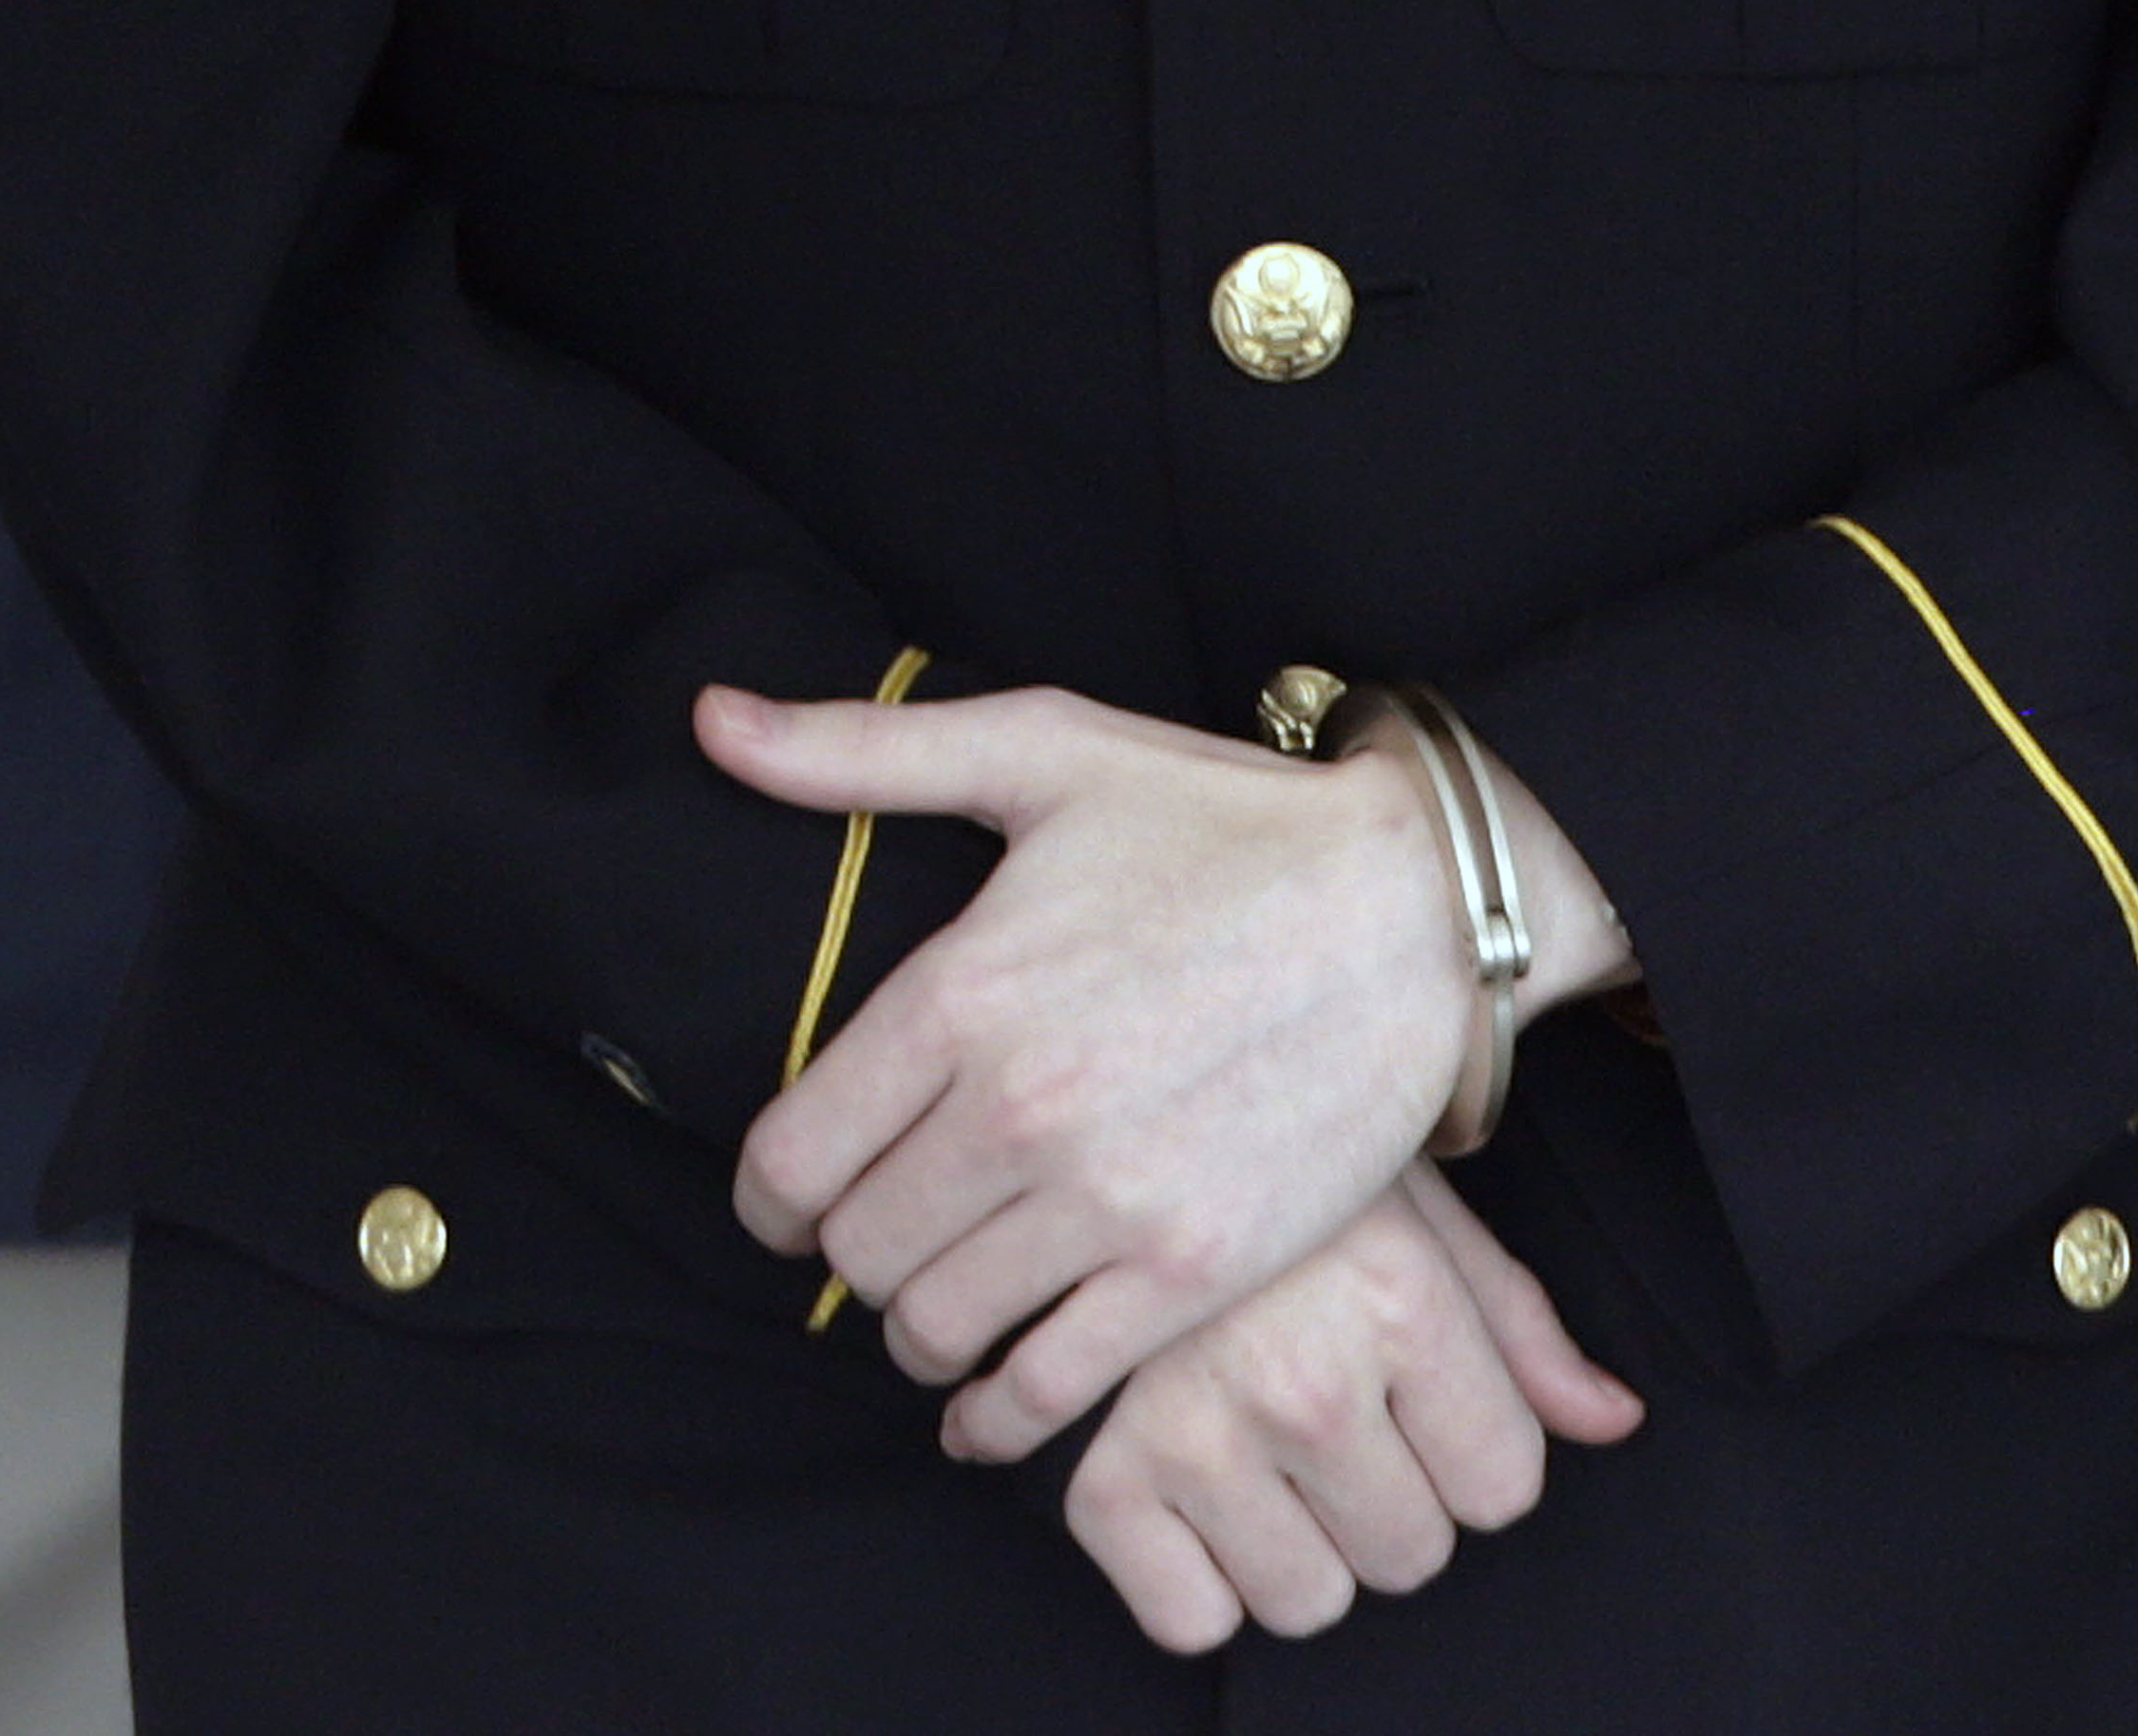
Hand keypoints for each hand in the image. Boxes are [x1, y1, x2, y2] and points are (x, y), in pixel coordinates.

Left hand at [695, 683, 1632, 1462]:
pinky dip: (997, 1416)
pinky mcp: (1194, 1269)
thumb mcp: (1044, 751)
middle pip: (855, 1254)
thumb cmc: (1230, 820)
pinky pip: (1047, 1389)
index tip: (790, 1201)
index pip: (787, 1160)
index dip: (767, 1199)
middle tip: (879, 1239)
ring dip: (919, 1330)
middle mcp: (1018, 1110)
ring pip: (936, 1328)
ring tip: (940, 1302)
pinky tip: (986, 1407)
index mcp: (959, 993)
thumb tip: (713, 719)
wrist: (1424, 900)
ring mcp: (1108, 1201)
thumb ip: (862, 750)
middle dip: (851, 1255)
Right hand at [1064, 1164, 1644, 1653]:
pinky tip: (1191, 1482)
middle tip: (1326, 1401)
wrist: (1110, 1142)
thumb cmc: (1288, 1186)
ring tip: (1260, 1438)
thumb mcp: (1420, 1217)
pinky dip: (1194, 1578)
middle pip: (1413, 1556)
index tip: (1414, 1384)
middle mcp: (1304, 1380)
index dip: (1472, 1445)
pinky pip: (1195, 1624)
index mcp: (1399, 1301)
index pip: (1505, 1489)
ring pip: (1311, 1603)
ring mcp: (1197, 1435)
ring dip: (1298, 1546)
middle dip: (1390, 1496)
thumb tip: (1616, 1421)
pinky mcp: (1106, 1484)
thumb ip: (1520, 1330)